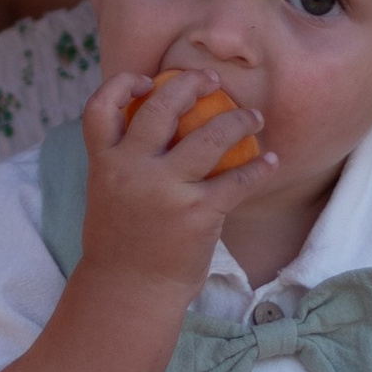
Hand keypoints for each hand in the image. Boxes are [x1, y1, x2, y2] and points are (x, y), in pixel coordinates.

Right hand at [74, 68, 272, 298]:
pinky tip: (270, 161)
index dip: (123, 84)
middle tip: (213, 80)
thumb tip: (156, 125)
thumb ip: (124, 161)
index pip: (101, 106)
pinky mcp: (198, 213)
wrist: (129, 291)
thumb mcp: (108, 193)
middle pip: (162, 107)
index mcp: (103, 162)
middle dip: (192, 84)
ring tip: (254, 116)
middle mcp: (130, 169)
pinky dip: (259, 167)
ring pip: (208, 136)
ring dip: (238, 120)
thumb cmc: (122, 242)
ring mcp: (165, 190)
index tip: (149, 80)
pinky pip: (237, 180)